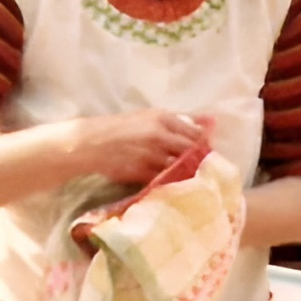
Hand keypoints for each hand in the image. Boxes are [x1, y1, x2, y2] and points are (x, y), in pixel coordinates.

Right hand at [64, 109, 212, 184]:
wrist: (92, 143)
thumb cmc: (119, 128)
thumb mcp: (147, 117)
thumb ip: (173, 121)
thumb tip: (203, 124)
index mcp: (162, 118)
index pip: (195, 133)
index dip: (205, 145)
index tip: (209, 152)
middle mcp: (160, 135)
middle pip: (192, 151)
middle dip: (201, 160)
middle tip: (206, 167)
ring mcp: (152, 155)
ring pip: (181, 167)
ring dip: (189, 172)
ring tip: (194, 178)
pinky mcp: (143, 173)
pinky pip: (165, 179)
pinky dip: (172, 181)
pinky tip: (175, 183)